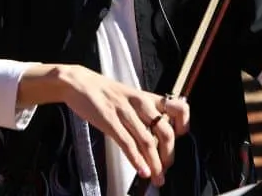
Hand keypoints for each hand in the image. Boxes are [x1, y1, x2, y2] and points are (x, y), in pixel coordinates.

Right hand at [58, 66, 189, 186]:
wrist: (78, 82)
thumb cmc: (103, 92)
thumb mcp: (129, 96)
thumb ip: (143, 113)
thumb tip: (155, 137)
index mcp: (146, 97)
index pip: (177, 108)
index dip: (183, 126)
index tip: (179, 140)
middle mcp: (140, 103)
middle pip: (165, 132)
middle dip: (168, 155)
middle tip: (165, 169)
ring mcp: (124, 111)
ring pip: (147, 141)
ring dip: (154, 164)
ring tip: (157, 178)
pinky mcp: (109, 120)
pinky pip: (127, 143)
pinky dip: (137, 160)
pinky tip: (142, 171)